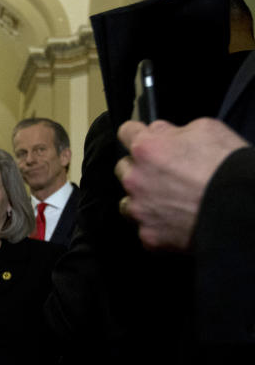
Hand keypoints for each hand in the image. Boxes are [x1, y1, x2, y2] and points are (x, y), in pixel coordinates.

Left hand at [115, 118, 247, 248]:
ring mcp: (140, 210)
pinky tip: (174, 221)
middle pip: (124, 169)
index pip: (126, 133)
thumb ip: (174, 130)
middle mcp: (135, 179)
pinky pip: (144, 229)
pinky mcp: (149, 235)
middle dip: (139, 168)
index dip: (137, 133)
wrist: (240, 206)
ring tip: (167, 201)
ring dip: (142, 200)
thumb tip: (160, 132)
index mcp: (146, 149)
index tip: (142, 138)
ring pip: (127, 202)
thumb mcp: (206, 129)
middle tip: (164, 174)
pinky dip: (156, 226)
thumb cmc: (227, 166)